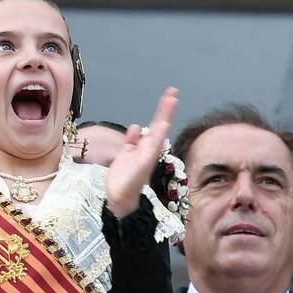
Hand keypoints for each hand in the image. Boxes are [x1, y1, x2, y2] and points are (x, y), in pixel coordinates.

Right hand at [106, 87, 177, 217]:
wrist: (120, 200)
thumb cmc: (130, 184)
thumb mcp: (140, 165)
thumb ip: (144, 146)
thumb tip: (149, 127)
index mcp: (153, 149)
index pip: (161, 126)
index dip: (166, 111)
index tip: (172, 95)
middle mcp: (147, 148)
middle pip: (158, 125)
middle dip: (164, 109)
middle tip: (172, 92)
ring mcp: (137, 151)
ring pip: (146, 131)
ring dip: (155, 118)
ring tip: (164, 103)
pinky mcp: (126, 156)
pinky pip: (131, 140)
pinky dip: (133, 134)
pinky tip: (134, 128)